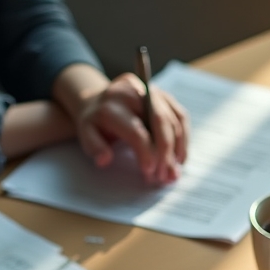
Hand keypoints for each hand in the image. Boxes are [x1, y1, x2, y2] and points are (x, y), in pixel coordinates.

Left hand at [53, 64, 189, 184]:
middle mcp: (136, 92)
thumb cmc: (97, 123)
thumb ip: (94, 147)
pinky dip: (183, 140)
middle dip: (166, 153)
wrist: (103, 101)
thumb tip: (105, 159)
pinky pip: (181, 118)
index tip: (149, 172)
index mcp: (114, 104)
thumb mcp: (87, 134)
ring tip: (173, 173)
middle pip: (160, 122)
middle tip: (165, 177)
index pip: (136, 129)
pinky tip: (179, 159)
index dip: (146, 153)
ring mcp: (153, 91)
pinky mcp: (165, 97)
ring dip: (177, 150)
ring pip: (174, 121)